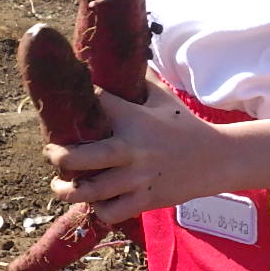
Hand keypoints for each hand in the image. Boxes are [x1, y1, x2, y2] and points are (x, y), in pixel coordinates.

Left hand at [46, 87, 230, 225]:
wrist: (217, 158)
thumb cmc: (185, 125)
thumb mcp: (163, 98)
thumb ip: (140, 81)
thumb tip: (121, 59)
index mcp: (133, 119)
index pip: (94, 105)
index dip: (75, 106)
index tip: (62, 110)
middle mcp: (131, 149)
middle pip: (78, 157)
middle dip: (57, 157)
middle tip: (52, 154)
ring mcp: (137, 178)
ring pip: (90, 191)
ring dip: (68, 190)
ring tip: (60, 186)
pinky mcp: (146, 199)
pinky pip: (112, 211)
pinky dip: (99, 210)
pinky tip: (95, 203)